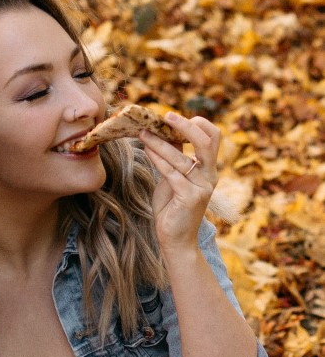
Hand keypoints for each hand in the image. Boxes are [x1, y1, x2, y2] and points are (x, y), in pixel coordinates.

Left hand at [139, 112, 219, 254]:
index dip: (197, 124)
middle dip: (186, 126)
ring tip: (143, 133)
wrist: (176, 240)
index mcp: (208, 169)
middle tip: (166, 116)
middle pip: (207, 141)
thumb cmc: (172, 209)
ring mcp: (202, 187)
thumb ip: (173, 159)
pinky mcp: (190, 197)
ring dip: (160, 143)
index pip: (213, 137)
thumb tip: (164, 135)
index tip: (174, 119)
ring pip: (182, 157)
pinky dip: (158, 159)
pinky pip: (172, 173)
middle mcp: (210, 176)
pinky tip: (147, 150)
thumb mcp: (173, 179)